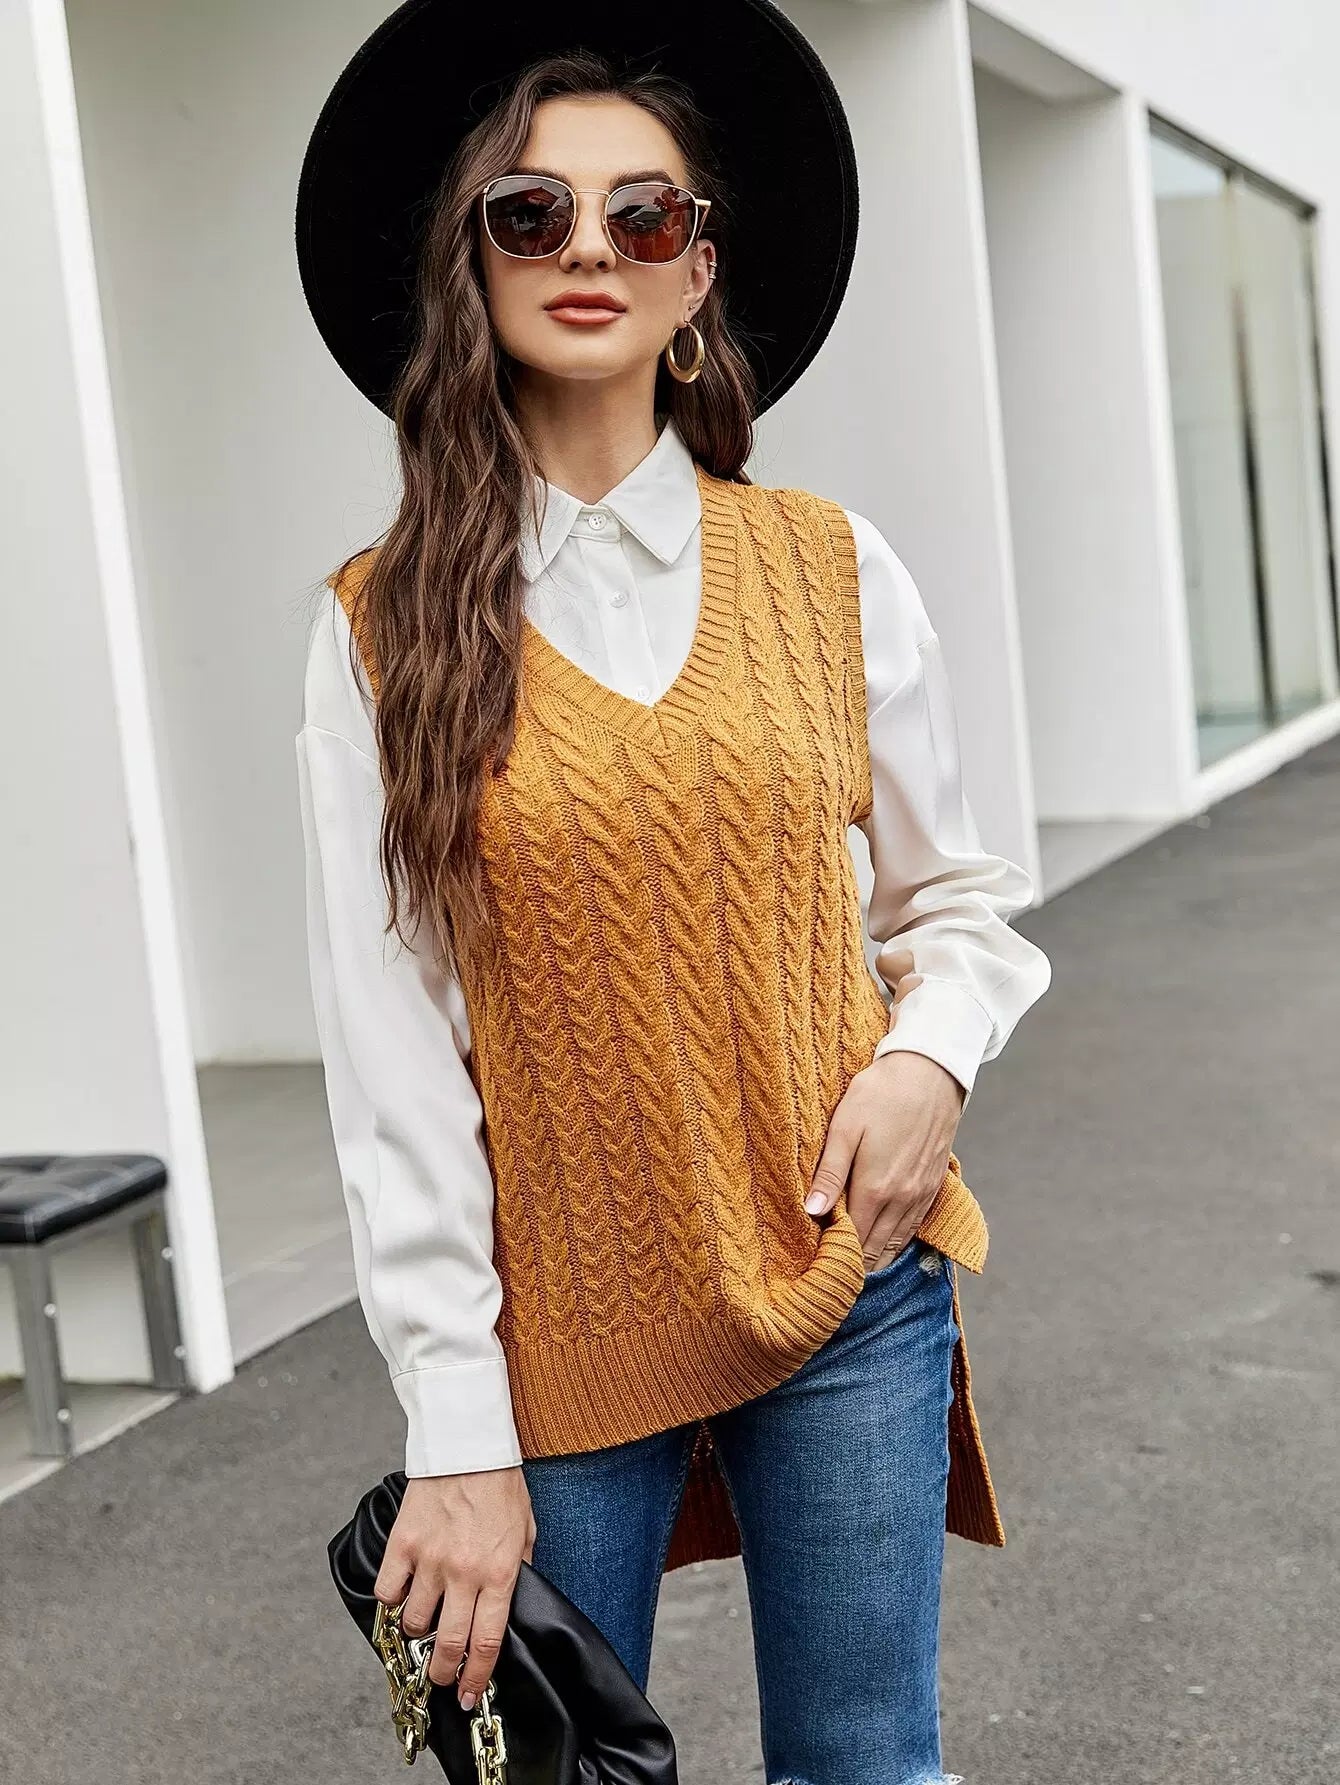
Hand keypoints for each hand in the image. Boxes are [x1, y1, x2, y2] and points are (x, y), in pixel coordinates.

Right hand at [374, 1466, 536, 1708]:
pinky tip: (401, 1597)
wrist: (468, 1444)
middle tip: (439, 1677)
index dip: (476, 1677)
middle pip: (447, 1644)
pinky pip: (387, 1591)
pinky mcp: (403, 1543)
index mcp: (499, 1574)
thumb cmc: (500, 1485)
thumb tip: (510, 1604)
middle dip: (441, 1671)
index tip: (468, 1693)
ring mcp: (429, 1560)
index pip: (486, 1643)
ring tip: (424, 1626)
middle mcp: (463, 1574)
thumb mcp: (526, 1530)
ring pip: (414, 1622)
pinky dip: (392, 1601)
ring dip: (418, 1632)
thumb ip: (519, 1570)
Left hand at [804, 1050, 964, 1265]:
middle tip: (829, 1266)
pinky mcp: (934, 1186)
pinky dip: (896, 1242)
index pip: (852, 1241)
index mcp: (875, 1189)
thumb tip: (812, 1211)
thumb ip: (829, 1173)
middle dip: (852, 1262)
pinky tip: (882, 1242)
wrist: (931, 1073)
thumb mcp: (845, 1127)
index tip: (815, 1259)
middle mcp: (902, 1200)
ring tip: (851, 1263)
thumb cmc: (881, 1094)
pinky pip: (913, 1228)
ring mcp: (921, 1195)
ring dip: (874, 1256)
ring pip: (896, 1244)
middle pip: (875, 1250)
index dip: (834, 1254)